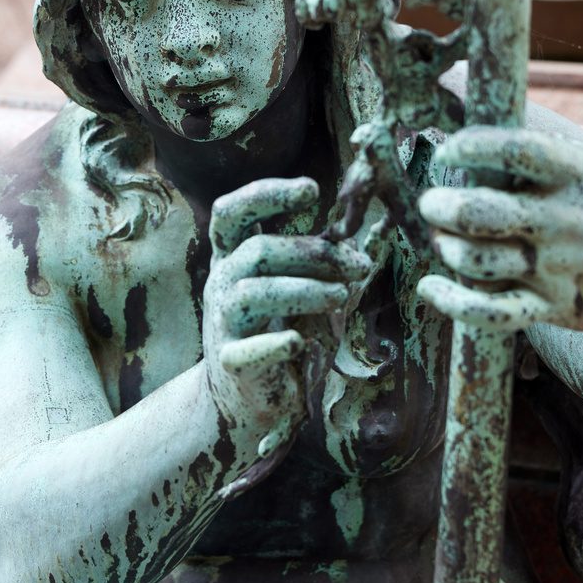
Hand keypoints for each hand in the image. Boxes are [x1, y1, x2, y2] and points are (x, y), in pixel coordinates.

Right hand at [203, 178, 370, 454]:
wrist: (244, 393)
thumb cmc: (277, 327)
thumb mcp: (295, 285)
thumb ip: (317, 259)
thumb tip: (360, 229)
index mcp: (233, 256)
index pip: (232, 212)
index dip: (266, 193)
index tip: (312, 189)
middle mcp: (222, 282)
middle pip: (256, 250)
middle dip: (312, 253)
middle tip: (358, 266)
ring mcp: (222, 322)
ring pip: (254, 292)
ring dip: (304, 290)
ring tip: (342, 297)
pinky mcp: (231, 362)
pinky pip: (248, 350)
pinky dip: (274, 344)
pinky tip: (299, 342)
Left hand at [415, 127, 582, 333]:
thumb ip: (528, 137)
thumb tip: (455, 84)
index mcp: (574, 172)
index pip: (515, 150)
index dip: (471, 146)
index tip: (447, 149)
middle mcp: (565, 219)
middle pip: (483, 212)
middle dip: (441, 206)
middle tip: (433, 202)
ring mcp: (558, 266)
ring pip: (478, 260)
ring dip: (446, 247)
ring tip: (443, 237)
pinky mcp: (552, 306)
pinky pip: (492, 313)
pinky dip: (453, 302)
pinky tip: (432, 287)